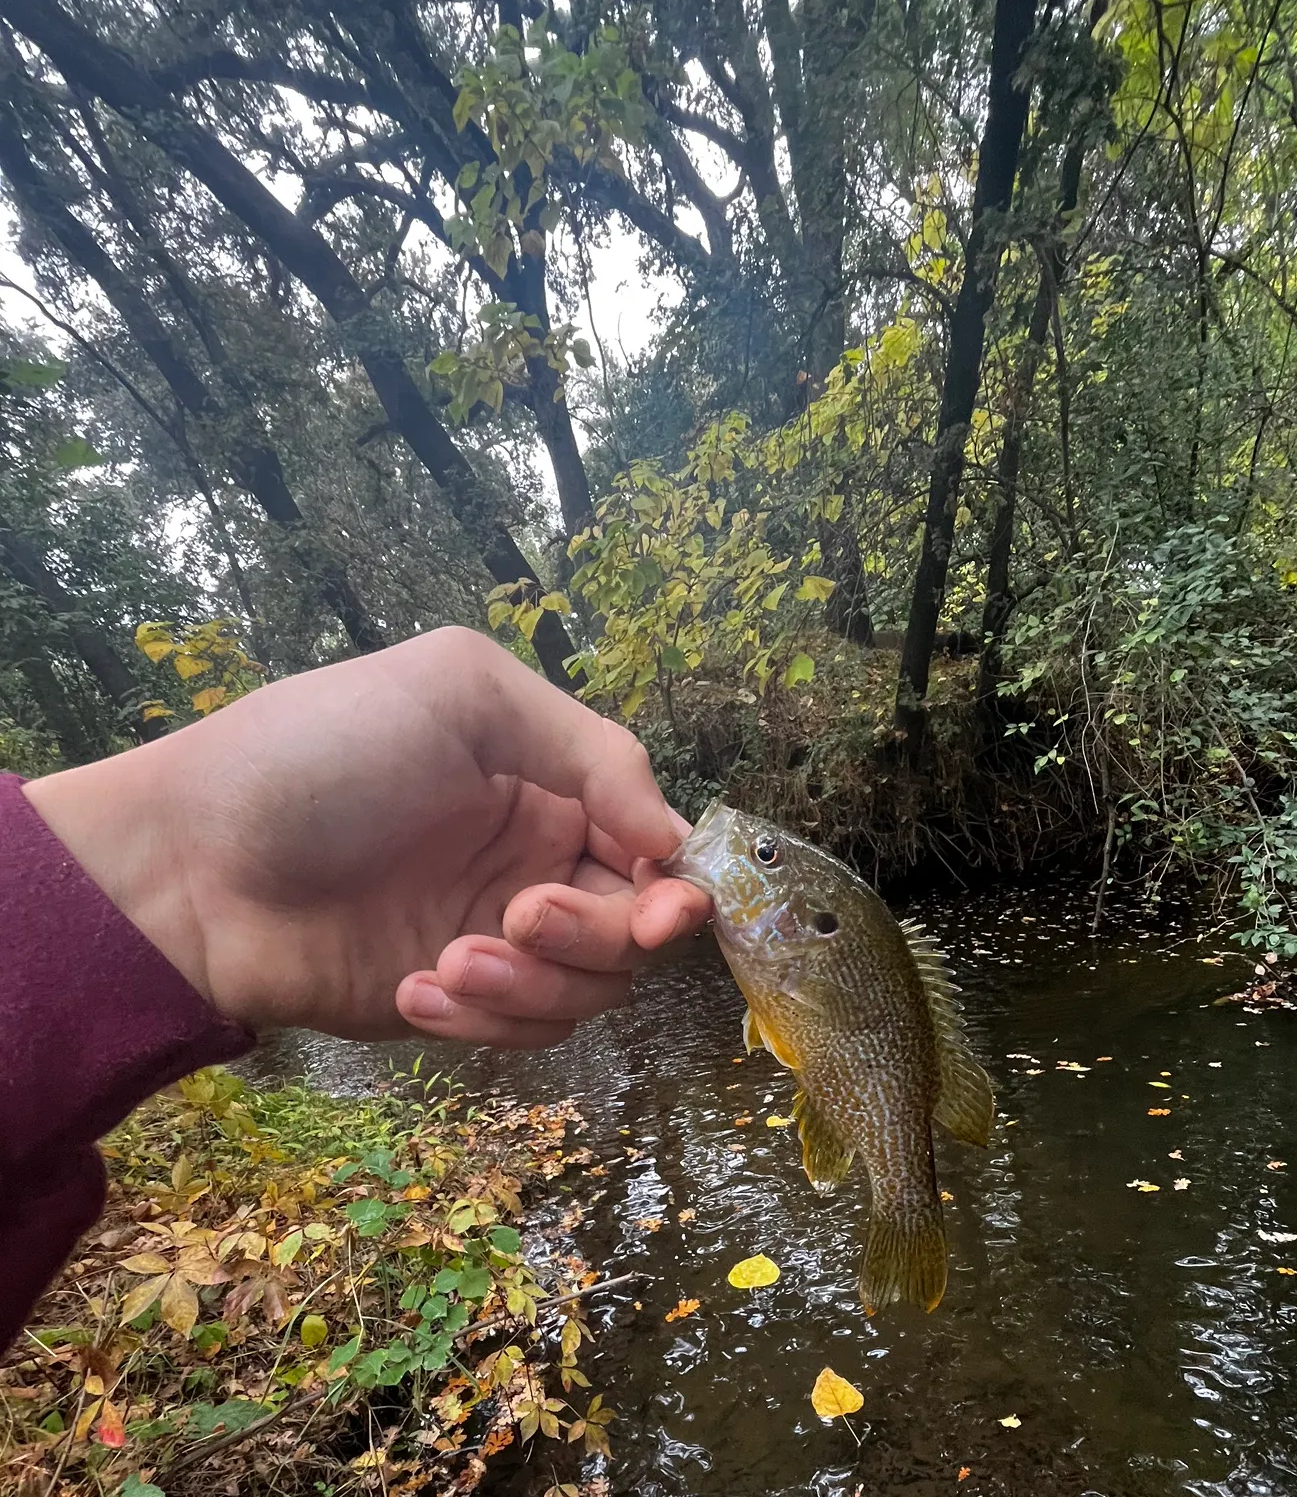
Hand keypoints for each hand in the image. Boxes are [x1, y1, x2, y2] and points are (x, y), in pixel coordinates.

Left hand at [24, 627, 712, 1046]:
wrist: (189, 861)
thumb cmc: (325, 751)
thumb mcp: (464, 693)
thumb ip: (590, 750)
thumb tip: (678, 840)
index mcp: (549, 786)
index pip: (654, 847)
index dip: (671, 884)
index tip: (657, 907)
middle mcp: (534, 862)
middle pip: (631, 931)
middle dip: (592, 936)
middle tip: (518, 916)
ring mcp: (492, 938)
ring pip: (585, 993)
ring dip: (533, 987)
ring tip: (447, 964)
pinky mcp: (448, 1002)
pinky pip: (517, 1033)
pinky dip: (481, 1024)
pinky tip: (412, 990)